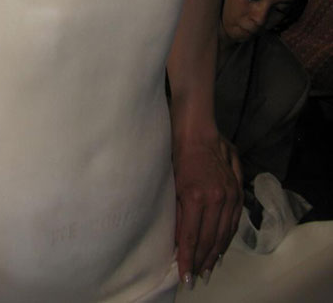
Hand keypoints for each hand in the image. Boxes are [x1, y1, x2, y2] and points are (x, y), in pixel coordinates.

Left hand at [173, 132, 242, 286]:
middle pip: (210, 239)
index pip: (192, 238)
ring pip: (224, 233)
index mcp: (196, 197)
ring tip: (209, 268)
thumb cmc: (177, 154)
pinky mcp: (236, 189)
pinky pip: (234, 220)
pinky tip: (222, 247)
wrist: (196, 130)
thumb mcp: (171, 185)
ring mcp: (229, 194)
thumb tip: (179, 241)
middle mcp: (216, 198)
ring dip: (217, 253)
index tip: (185, 277)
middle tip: (197, 278)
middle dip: (203, 261)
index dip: (188, 260)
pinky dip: (228, 236)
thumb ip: (178, 214)